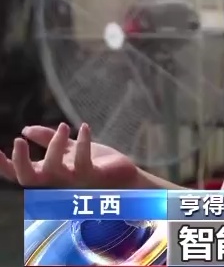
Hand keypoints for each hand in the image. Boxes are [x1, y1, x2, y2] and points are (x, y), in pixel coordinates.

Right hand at [1, 122, 139, 187]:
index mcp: (50, 176)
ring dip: (54, 144)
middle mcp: (58, 183)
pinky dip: (82, 142)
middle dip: (20, 162)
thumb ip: (48, 140)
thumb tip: (25, 129)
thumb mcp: (69, 149)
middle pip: (29, 180)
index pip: (21, 176)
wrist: (126, 177)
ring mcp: (75, 182)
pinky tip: (84, 127)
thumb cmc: (97, 165)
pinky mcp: (94, 177)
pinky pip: (83, 162)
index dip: (6, 167)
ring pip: (54, 169)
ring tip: (64, 126)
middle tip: (19, 140)